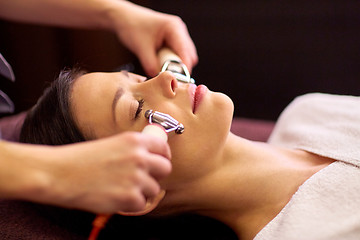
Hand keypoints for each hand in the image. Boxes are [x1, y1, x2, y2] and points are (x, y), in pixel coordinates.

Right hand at [21, 132, 170, 213]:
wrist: (60, 174)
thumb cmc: (80, 160)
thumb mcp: (111, 144)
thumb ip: (132, 151)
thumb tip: (149, 159)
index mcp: (134, 140)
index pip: (163, 148)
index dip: (162, 157)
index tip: (158, 162)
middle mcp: (139, 157)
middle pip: (165, 168)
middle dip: (156, 175)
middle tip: (143, 179)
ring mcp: (136, 177)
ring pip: (155, 189)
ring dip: (142, 191)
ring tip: (123, 189)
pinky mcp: (129, 197)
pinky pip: (142, 204)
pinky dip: (131, 204)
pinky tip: (117, 198)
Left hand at [110, 1, 197, 75]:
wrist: (124, 18)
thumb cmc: (132, 27)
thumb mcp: (141, 48)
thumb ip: (150, 65)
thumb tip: (159, 79)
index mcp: (174, 28)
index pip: (185, 52)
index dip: (184, 68)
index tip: (179, 81)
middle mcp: (179, 31)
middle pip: (189, 56)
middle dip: (181, 69)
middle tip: (170, 79)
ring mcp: (178, 36)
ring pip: (185, 57)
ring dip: (177, 66)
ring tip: (164, 72)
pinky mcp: (173, 41)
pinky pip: (178, 56)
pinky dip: (172, 63)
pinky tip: (162, 66)